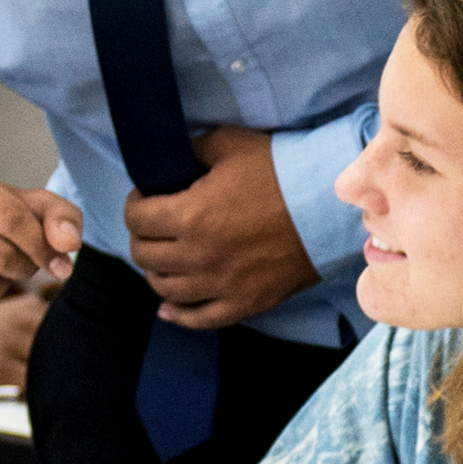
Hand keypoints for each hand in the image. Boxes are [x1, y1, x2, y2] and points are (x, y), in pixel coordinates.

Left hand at [126, 124, 323, 333]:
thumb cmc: (280, 171)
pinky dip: (178, 314)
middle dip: (141, 236)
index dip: (134, 204)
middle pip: (144, 255)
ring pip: (164, 289)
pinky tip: (168, 307)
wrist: (327, 206)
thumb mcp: (230, 145)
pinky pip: (199, 318)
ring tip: (163, 258)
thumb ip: (192, 150)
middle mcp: (198, 256)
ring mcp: (220, 284)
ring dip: (156, 272)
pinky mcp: (243, 302)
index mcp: (189, 215)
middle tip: (153, 226)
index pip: (136, 219)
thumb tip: (174, 160)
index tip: (144, 198)